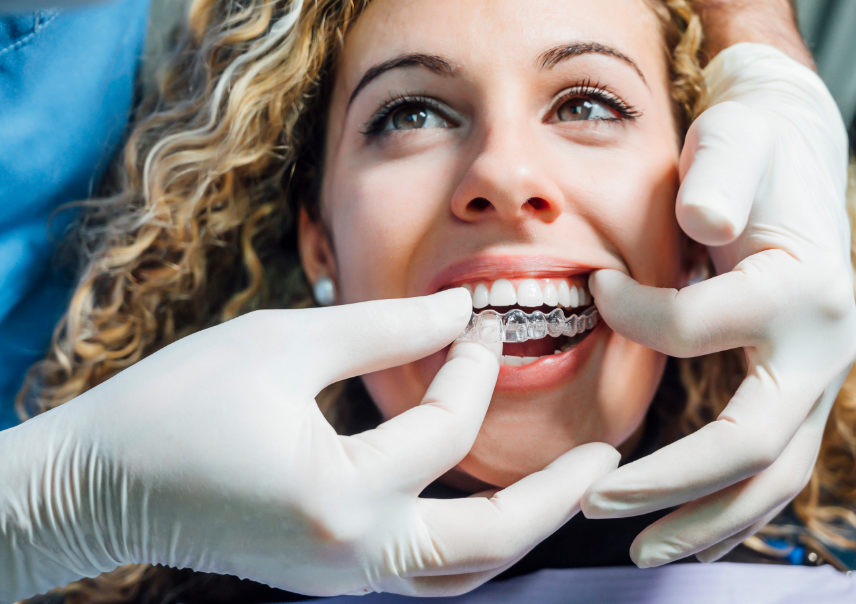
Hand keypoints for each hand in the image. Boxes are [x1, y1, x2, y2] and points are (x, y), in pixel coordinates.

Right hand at [0, 289, 618, 601]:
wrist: (96, 486)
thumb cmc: (175, 405)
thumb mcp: (283, 343)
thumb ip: (381, 328)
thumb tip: (456, 310)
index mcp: (342, 495)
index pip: (444, 426)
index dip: (469, 362)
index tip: (479, 316)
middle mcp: (354, 556)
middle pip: (489, 541)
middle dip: (557, 497)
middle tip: (608, 460)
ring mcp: (343, 578)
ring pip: (461, 571)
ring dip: (519, 528)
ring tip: (564, 487)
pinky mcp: (329, 576)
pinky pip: (422, 568)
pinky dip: (465, 535)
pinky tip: (482, 495)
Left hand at [581, 44, 855, 566]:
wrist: (790, 156)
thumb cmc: (750, 151)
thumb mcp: (734, 143)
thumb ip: (719, 178)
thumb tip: (703, 222)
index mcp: (802, 289)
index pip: (697, 329)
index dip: (633, 316)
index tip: (592, 290)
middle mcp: (824, 346)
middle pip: (750, 444)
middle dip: (668, 484)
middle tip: (593, 503)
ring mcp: (815, 377)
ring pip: (770, 478)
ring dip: (702, 521)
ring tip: (641, 550)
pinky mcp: (795, 389)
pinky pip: (769, 466)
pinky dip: (726, 505)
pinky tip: (682, 527)